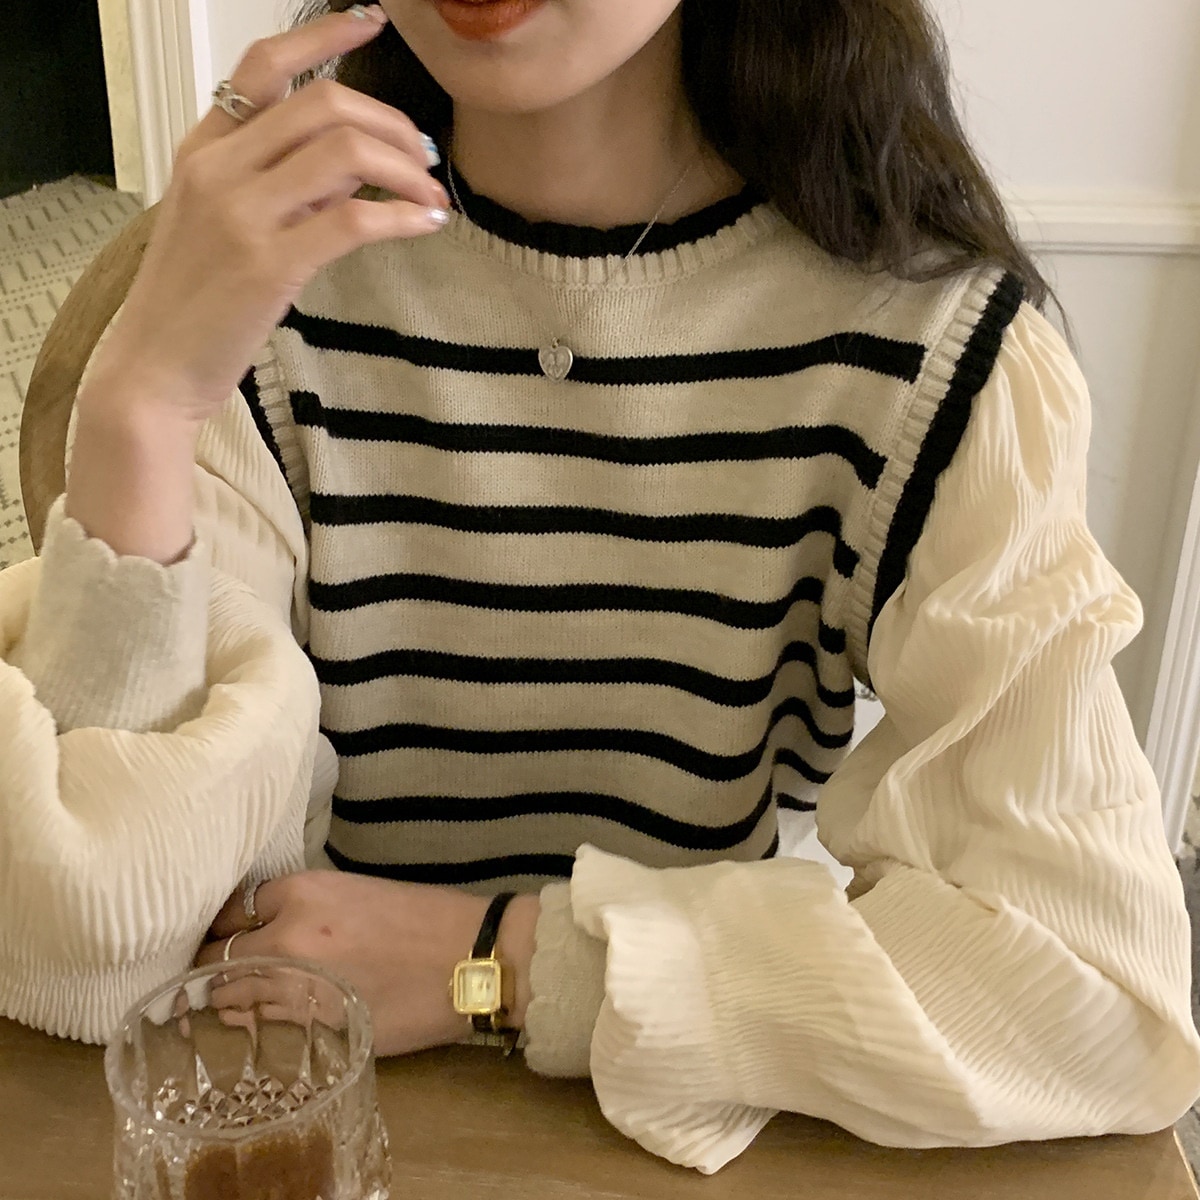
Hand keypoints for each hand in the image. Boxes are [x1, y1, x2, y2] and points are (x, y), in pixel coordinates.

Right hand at [86, 4, 447, 425]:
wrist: (155, 369)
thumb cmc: (194, 303)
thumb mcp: (221, 225)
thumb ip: (276, 184)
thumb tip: (349, 168)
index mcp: (203, 150)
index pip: (264, 65)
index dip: (324, 34)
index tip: (372, 23)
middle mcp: (219, 169)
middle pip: (323, 103)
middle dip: (390, 122)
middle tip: (423, 156)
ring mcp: (243, 215)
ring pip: (344, 152)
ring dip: (405, 168)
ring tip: (431, 195)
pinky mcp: (270, 266)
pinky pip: (355, 220)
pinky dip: (404, 217)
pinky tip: (426, 226)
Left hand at [196, 872, 540, 1056]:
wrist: (468, 961)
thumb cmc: (425, 919)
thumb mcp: (361, 892)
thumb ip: (310, 906)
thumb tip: (275, 923)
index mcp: (305, 892)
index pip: (238, 905)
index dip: (230, 919)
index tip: (226, 928)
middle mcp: (289, 936)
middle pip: (219, 952)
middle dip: (211, 960)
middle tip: (208, 968)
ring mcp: (296, 985)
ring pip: (230, 992)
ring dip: (223, 994)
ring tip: (219, 997)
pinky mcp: (313, 1025)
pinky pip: (259, 1023)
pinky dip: (247, 1021)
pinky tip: (245, 1021)